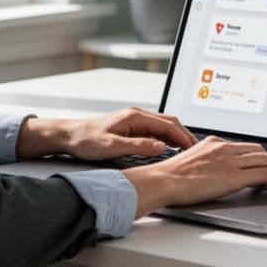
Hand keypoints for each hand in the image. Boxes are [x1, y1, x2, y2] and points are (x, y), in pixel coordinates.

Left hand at [15, 107, 197, 160]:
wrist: (69, 135)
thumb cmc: (86, 139)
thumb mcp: (112, 146)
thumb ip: (138, 146)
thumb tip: (161, 147)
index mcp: (135, 117)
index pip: (168, 125)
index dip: (183, 137)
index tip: (194, 148)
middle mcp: (137, 115)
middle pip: (169, 122)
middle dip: (185, 135)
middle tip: (197, 150)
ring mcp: (135, 120)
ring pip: (164, 126)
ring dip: (177, 137)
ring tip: (188, 151)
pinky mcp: (131, 127)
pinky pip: (156, 130)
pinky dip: (167, 138)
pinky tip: (170, 148)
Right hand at [122, 137, 266, 217]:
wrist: (163, 181)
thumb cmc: (169, 177)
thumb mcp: (190, 162)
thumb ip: (205, 163)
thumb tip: (212, 174)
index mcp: (213, 143)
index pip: (243, 146)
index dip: (258, 155)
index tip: (265, 162)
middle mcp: (224, 147)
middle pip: (259, 150)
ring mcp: (230, 160)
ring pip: (266, 160)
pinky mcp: (234, 176)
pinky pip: (265, 173)